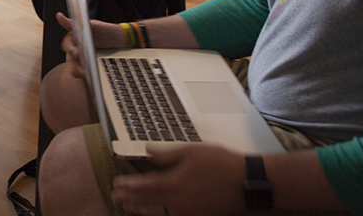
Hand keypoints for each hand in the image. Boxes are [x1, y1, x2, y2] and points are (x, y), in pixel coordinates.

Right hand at [56, 12, 127, 77]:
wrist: (122, 40)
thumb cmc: (106, 31)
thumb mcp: (92, 25)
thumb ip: (74, 23)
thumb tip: (58, 16)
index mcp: (75, 39)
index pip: (67, 44)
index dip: (69, 49)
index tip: (76, 53)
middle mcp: (78, 50)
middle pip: (70, 59)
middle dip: (74, 64)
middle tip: (82, 67)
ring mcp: (84, 60)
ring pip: (75, 68)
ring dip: (79, 72)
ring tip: (87, 74)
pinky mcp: (91, 68)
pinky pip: (85, 74)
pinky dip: (86, 77)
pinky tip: (91, 76)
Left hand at [110, 144, 243, 215]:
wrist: (247, 183)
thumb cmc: (222, 164)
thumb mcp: (192, 152)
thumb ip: (166, 154)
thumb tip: (146, 152)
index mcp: (175, 183)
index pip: (144, 186)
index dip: (128, 185)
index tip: (116, 183)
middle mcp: (179, 202)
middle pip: (147, 202)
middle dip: (129, 199)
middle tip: (115, 197)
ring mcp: (188, 212)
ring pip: (157, 213)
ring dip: (139, 209)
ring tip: (127, 206)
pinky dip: (157, 215)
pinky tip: (153, 213)